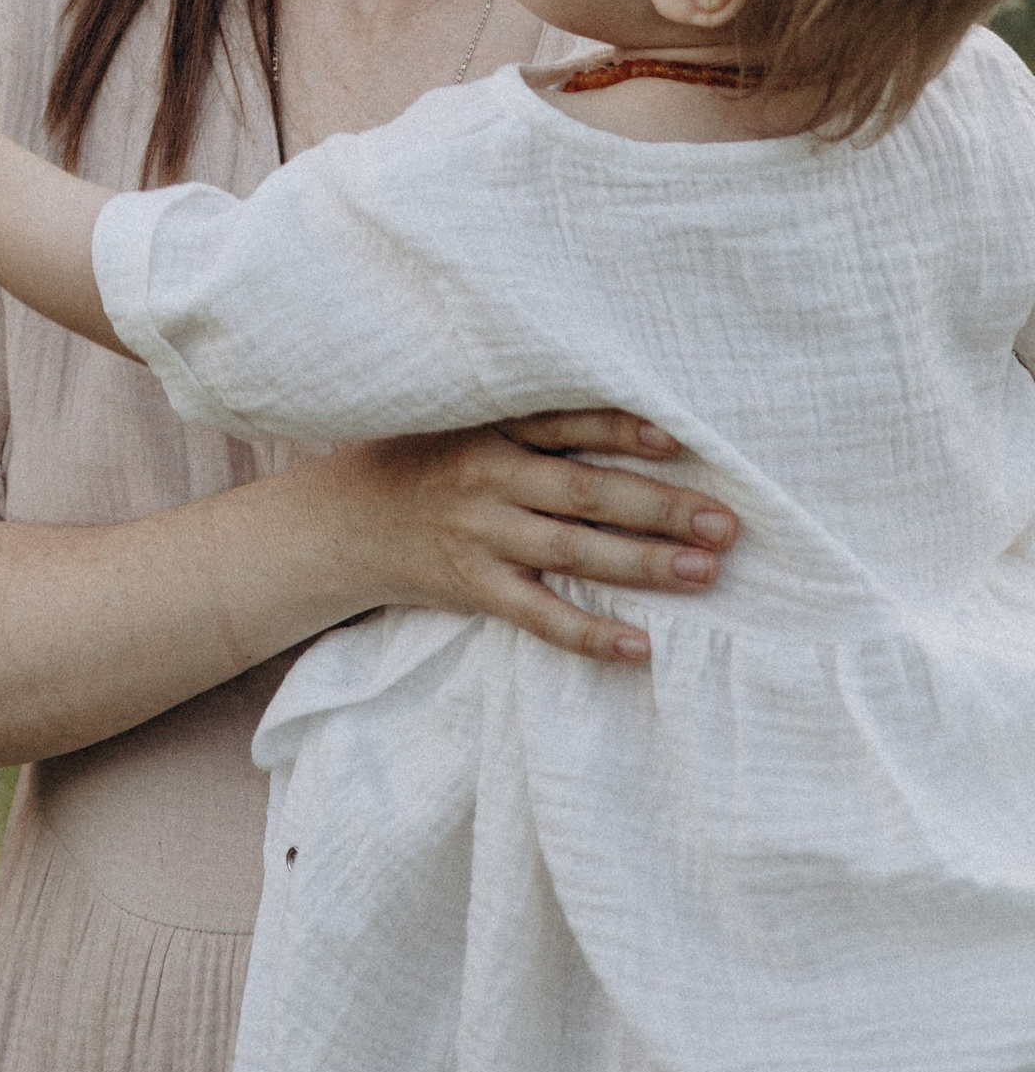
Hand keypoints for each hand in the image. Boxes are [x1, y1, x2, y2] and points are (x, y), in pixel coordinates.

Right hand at [319, 411, 738, 663]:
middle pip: (587, 491)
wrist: (346, 521)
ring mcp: (481, 535)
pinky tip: (640, 648)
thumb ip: (533, 426)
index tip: (684, 439)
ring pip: (574, 551)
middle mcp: (490, 477)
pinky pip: (541, 616)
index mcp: (492, 428)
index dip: (626, 429)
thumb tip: (633, 425)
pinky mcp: (475, 587)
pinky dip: (591, 634)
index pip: (570, 423)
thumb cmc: (426, 464)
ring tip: (706, 573)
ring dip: (644, 564)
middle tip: (725, 523)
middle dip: (660, 506)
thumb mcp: (467, 424)